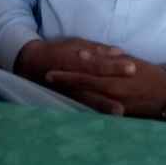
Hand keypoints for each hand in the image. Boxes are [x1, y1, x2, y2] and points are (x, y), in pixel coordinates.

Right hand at [14, 38, 137, 114]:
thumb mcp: (77, 43)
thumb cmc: (59, 51)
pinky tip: (105, 121)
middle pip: (95, 86)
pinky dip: (93, 113)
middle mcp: (73, 79)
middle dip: (111, 93)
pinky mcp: (66, 101)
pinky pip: (81, 108)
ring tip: (120, 114)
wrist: (32, 64)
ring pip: (88, 102)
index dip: (115, 67)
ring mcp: (69, 92)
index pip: (99, 65)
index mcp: (77, 61)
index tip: (132, 68)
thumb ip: (98, 49)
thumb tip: (119, 52)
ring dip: (103, 108)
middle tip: (130, 99)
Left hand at [45, 56, 165, 119]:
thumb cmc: (148, 74)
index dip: (68, 73)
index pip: (86, 73)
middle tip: (47, 78)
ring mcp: (115, 104)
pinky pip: (99, 112)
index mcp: (115, 74)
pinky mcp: (119, 115)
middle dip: (65, 83)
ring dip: (71, 96)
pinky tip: (73, 108)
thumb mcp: (128, 62)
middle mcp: (113, 90)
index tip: (51, 71)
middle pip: (83, 87)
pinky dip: (85, 108)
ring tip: (55, 92)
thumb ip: (107, 59)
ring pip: (88, 100)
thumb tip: (84, 55)